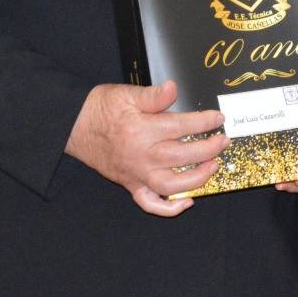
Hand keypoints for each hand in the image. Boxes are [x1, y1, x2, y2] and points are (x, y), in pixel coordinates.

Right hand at [65, 80, 228, 216]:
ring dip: (197, 179)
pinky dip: (169, 208)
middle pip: (182, 157)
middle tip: (223, 141)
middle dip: (208, 150)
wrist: (74, 126)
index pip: (181, 127)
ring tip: (213, 167)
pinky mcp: (130, 184)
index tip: (218, 118)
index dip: (203, 122)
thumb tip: (172, 88)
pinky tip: (187, 202)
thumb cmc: (101, 108)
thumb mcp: (126, 94)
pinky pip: (150, 203)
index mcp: (141, 130)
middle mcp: (140, 155)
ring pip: (171, 186)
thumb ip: (152, 95)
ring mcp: (136, 173)